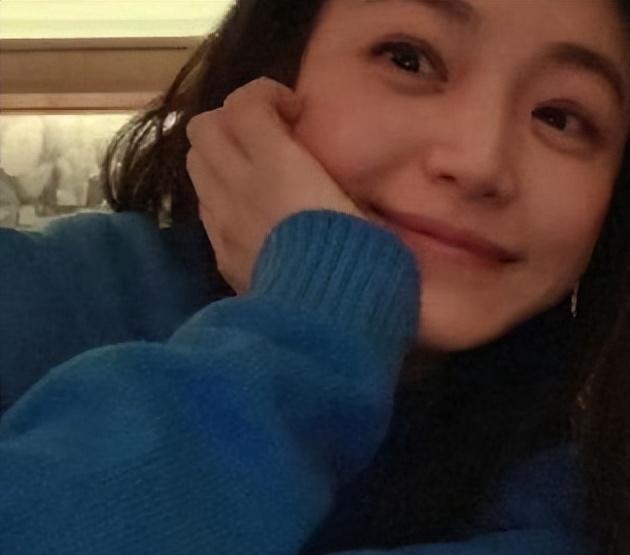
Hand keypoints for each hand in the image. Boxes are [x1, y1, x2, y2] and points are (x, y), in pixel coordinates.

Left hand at [186, 78, 362, 292]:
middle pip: (205, 127)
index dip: (266, 95)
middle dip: (233, 123)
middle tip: (268, 138)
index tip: (296, 111)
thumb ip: (340, 180)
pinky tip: (254, 215)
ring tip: (256, 174)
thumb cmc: (362, 260)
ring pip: (197, 164)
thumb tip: (340, 178)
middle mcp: (241, 185)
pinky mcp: (222, 254)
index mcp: (280, 164)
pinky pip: (209, 209)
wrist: (328, 322)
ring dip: (222, 159)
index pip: (245, 102)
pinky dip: (224, 198)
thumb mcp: (369, 210)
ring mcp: (224, 221)